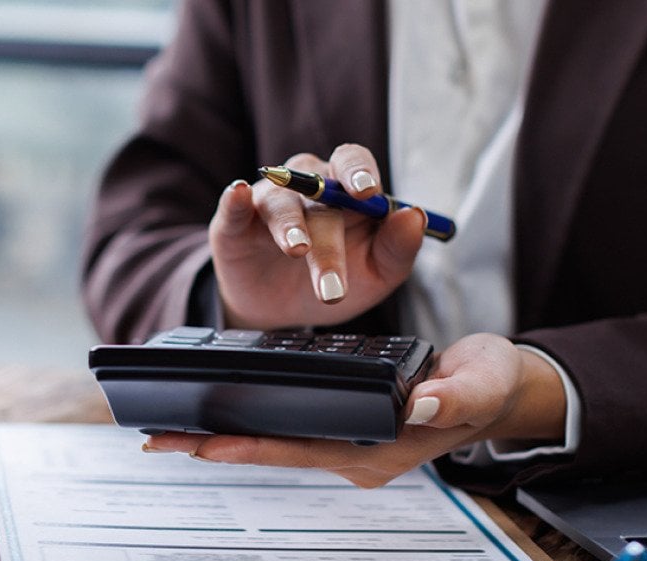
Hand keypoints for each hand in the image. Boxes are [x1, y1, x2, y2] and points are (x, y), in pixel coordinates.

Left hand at [140, 334, 567, 486]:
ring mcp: (348, 445)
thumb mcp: (480, 385)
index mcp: (377, 451)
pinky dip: (252, 421)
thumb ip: (454, 397)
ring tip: (172, 428)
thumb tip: (422, 405)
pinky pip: (288, 428)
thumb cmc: (491, 386)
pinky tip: (222, 410)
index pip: (297, 451)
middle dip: (214, 445)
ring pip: (274, 442)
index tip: (198, 445)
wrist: (501, 391)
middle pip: (271, 451)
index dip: (247, 446)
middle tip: (156, 438)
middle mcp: (353, 455)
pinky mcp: (346, 427)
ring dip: (226, 435)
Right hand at [210, 144, 425, 328]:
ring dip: (290, 226)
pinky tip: (238, 194)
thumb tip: (413, 216)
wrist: (284, 312)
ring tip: (297, 250)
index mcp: (345, 191)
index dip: (360, 172)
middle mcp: (305, 187)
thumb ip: (399, 248)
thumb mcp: (377, 274)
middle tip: (334, 283)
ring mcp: (268, 203)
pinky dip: (234, 200)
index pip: (352, 163)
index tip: (369, 194)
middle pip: (318, 194)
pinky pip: (232, 207)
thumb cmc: (336, 281)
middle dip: (329, 240)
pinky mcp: (232, 225)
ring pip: (280, 203)